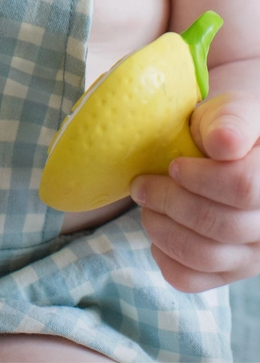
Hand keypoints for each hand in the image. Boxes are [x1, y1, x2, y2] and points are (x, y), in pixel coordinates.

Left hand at [130, 92, 259, 290]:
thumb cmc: (224, 126)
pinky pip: (193, 280)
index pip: (243, 187)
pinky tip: (157, 234)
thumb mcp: (230, 111)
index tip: (174, 165)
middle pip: (220, 225)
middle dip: (170, 202)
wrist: (223, 149)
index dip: (201, 178)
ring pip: (205, 257)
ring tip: (145, 205)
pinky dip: (164, 258)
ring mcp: (252, 255)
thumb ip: (230, 121)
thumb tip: (223, 143)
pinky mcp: (228, 273)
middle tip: (141, 184)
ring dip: (162, 230)